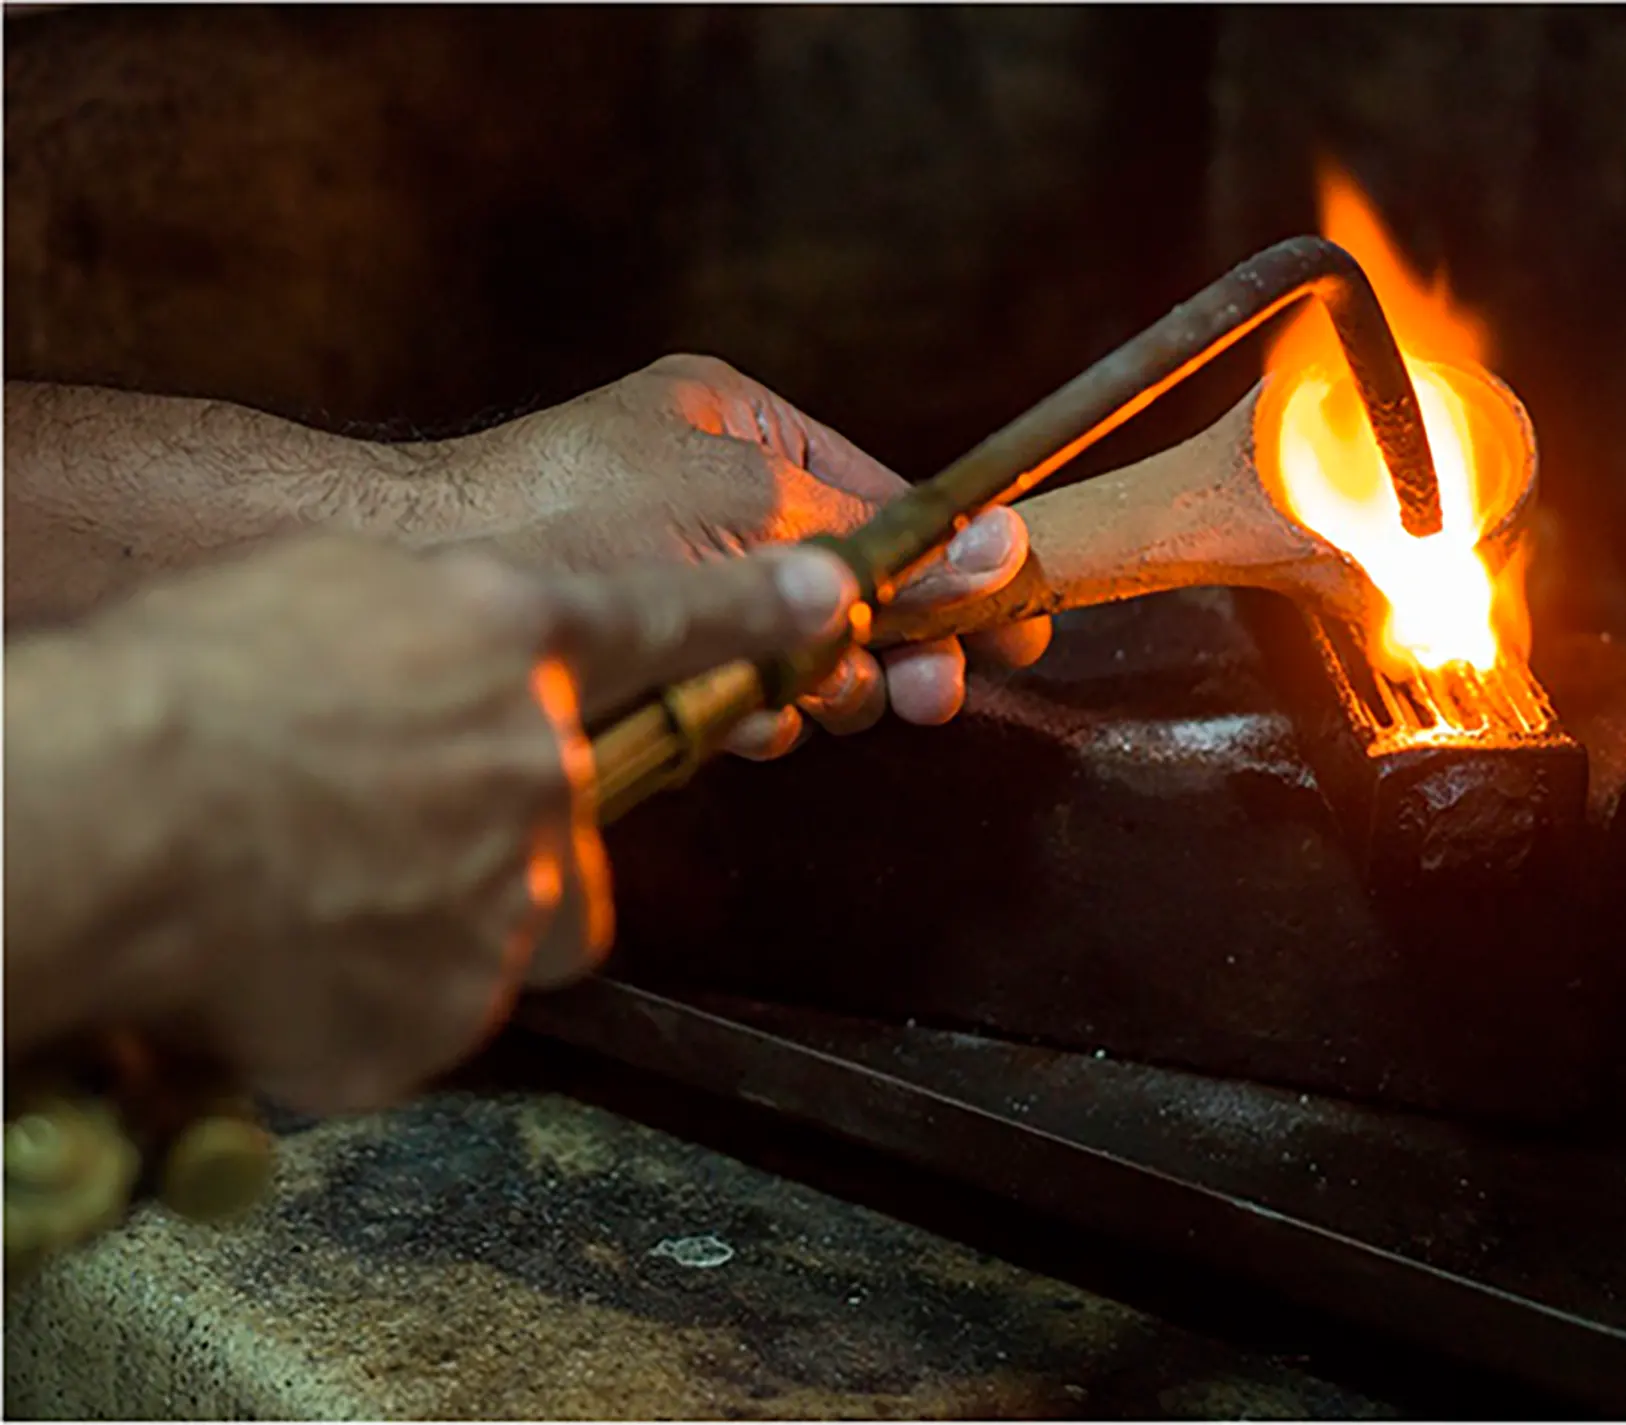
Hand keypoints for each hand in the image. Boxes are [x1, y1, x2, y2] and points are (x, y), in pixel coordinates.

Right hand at [105, 533, 857, 1113]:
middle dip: (523, 830)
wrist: (113, 816)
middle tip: (411, 828)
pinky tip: (295, 953)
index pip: (669, 623)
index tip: (829, 598)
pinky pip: (442, 1003)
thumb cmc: (190, 685)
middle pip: (586, 818)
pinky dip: (380, 988)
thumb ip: (435, 625)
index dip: (754, 611)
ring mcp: (511, 896)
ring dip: (448, 910)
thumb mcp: (328, 591)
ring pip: (522, 921)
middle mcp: (540, 769)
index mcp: (510, 645)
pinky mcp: (455, 1009)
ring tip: (327, 892)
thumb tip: (463, 653)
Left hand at [437, 354, 1052, 756]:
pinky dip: (754, 707)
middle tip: (927, 695)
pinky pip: (738, 689)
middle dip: (890, 644)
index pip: (886, 502)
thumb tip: (1001, 551)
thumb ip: (875, 546)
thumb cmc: (569, 511)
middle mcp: (718, 501)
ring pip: (799, 651)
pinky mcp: (647, 653)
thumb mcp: (750, 510)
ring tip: (817, 698)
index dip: (952, 568)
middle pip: (851, 587)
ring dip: (822, 684)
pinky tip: (744, 720)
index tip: (1009, 622)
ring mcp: (683, 577)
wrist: (422, 577)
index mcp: (745, 431)